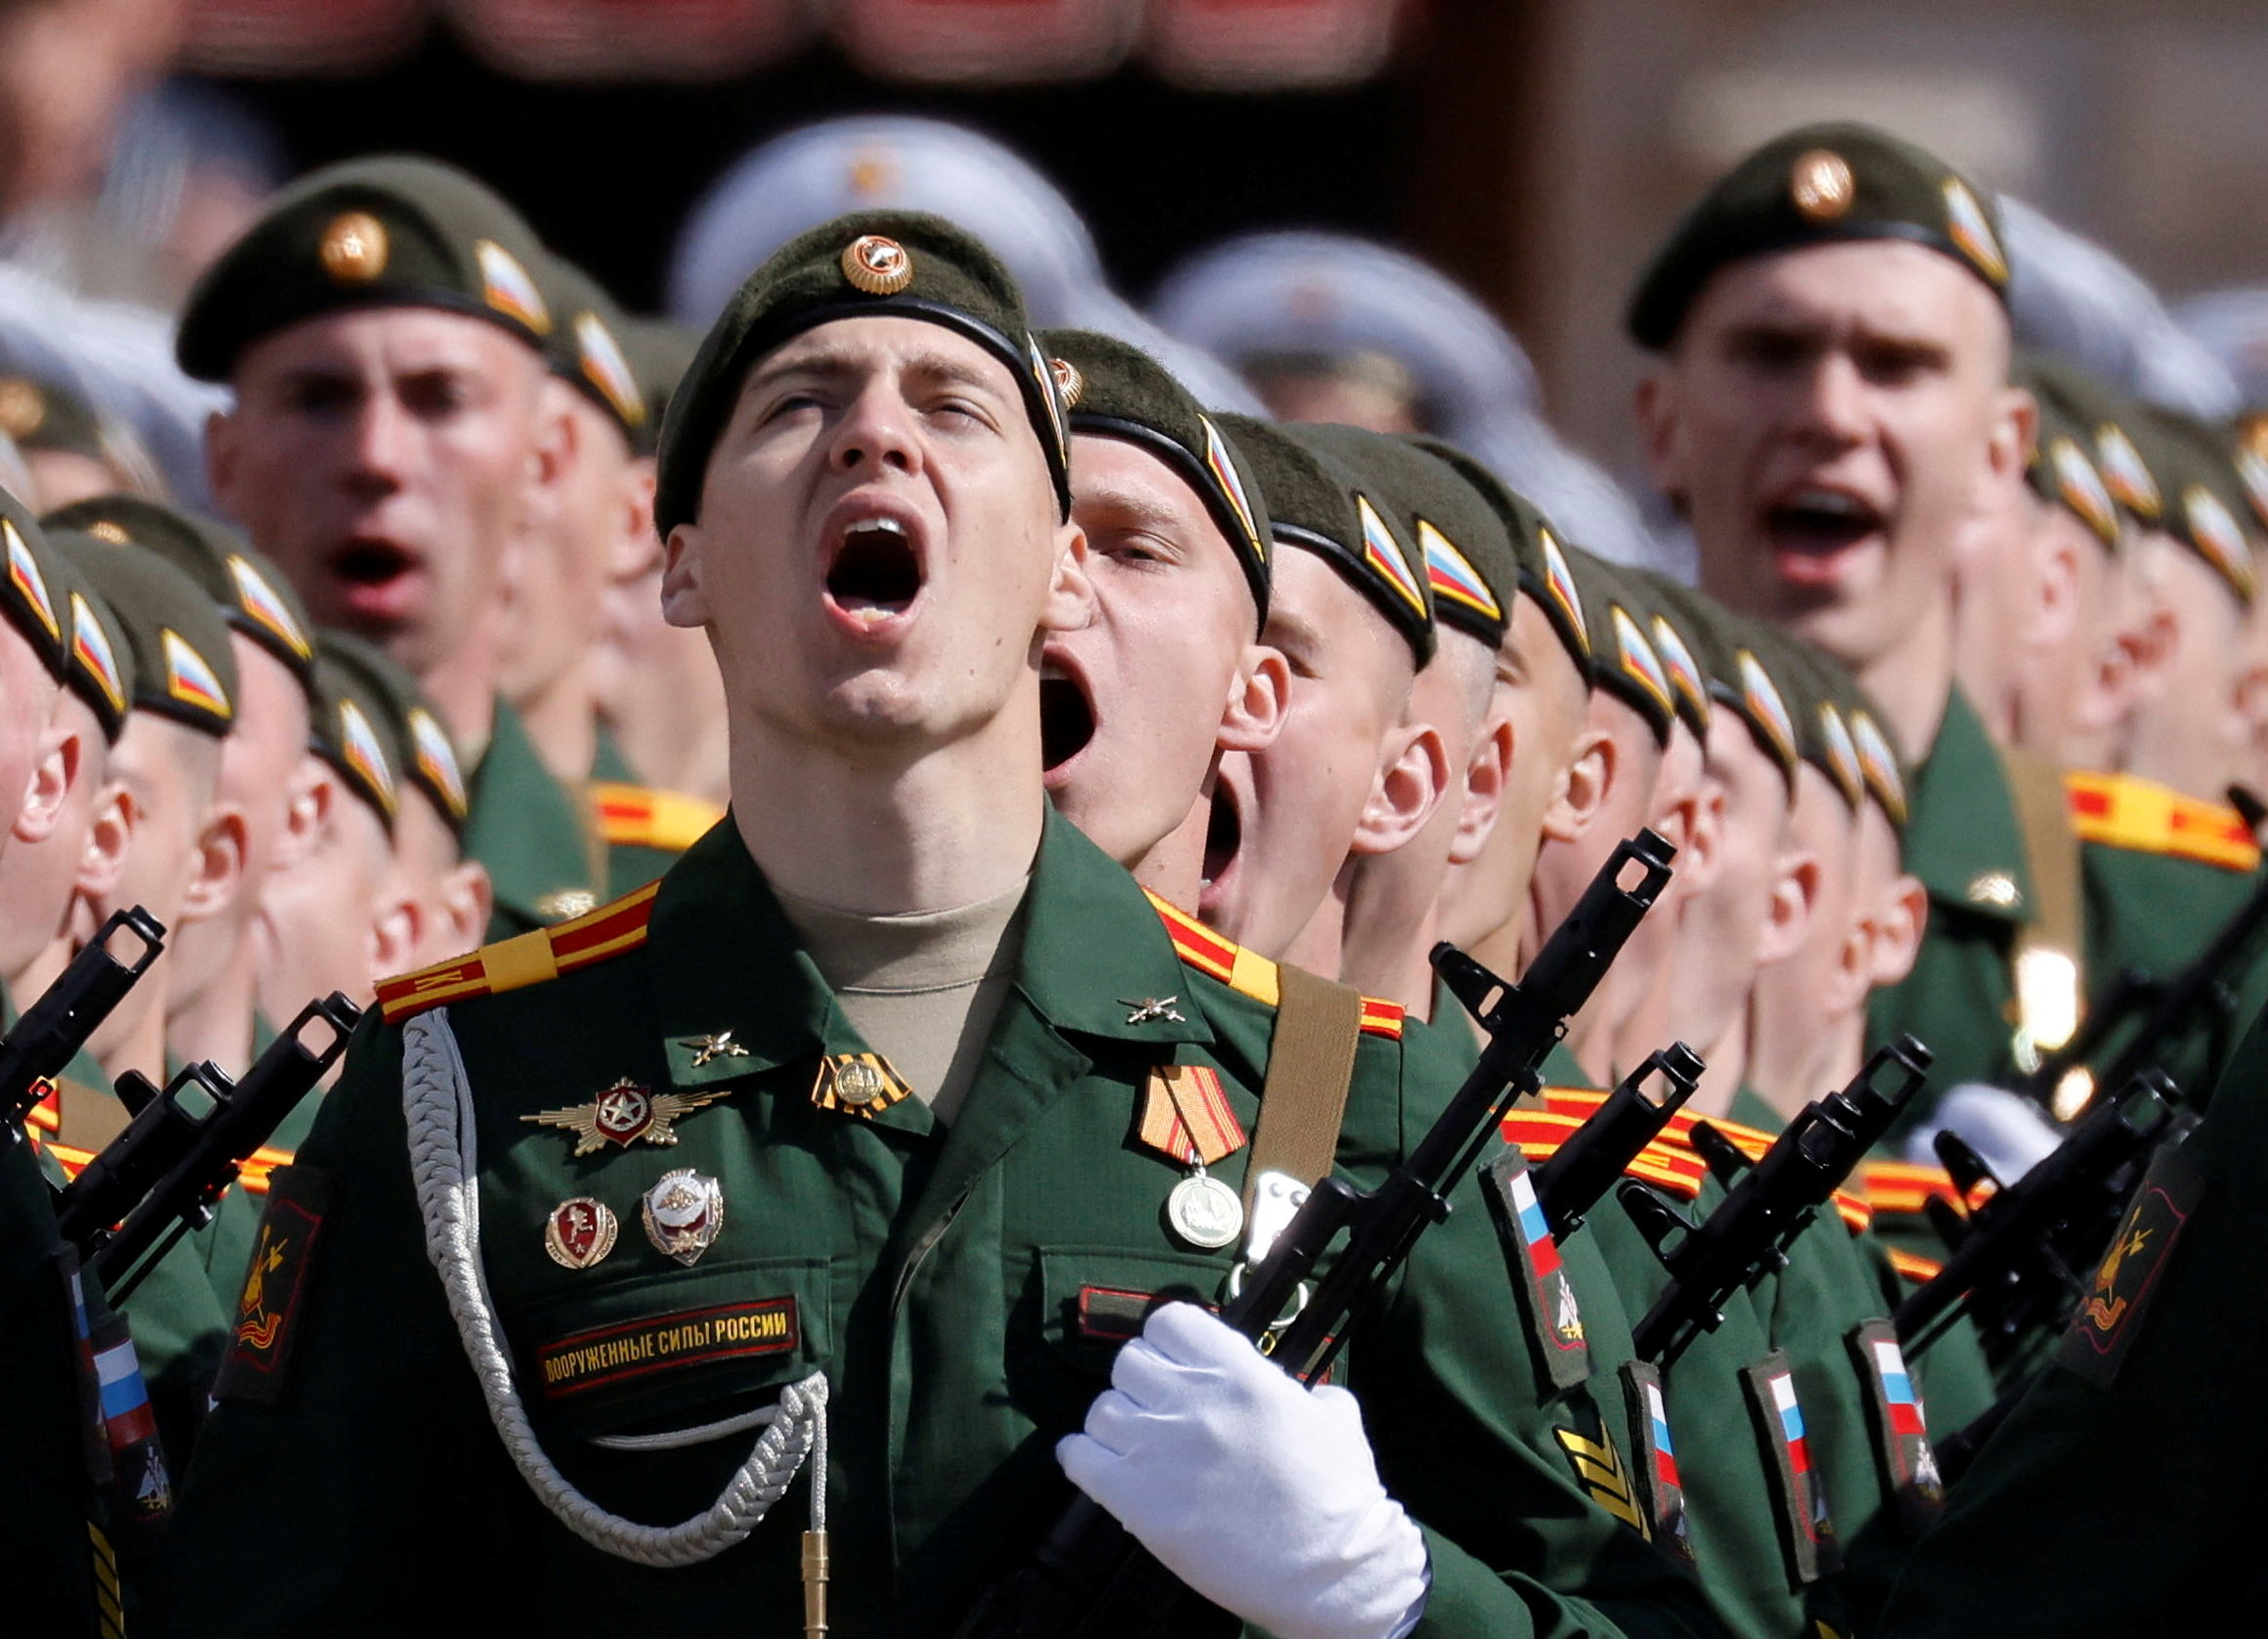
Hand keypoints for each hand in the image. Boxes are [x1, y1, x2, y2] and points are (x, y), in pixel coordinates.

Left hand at [1057, 1303, 1428, 1638]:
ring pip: (1101, 1409)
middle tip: (1160, 1410)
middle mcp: (1191, 1399)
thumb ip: (1306, 1394)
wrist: (1328, 1569)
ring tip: (1136, 1446)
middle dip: (1143, 1383)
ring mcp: (1157, 1447)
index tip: (1179, 1364)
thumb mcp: (1335, 1419)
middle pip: (1129, 1361)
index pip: (1170, 1322)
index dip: (1170, 1342)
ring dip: (1116, 1424)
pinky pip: (1078, 1458)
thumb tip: (1301, 1396)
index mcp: (1239, 1373)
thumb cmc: (1340, 1497)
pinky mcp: (1134, 1499)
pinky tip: (1098, 1467)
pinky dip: (1082, 1459)